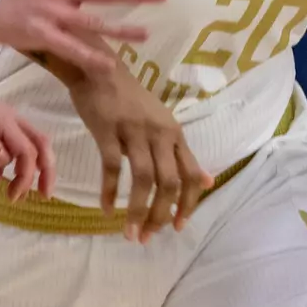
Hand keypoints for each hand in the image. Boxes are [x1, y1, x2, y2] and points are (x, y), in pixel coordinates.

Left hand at [0, 88, 55, 201]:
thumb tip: (6, 158)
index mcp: (1, 119)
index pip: (26, 149)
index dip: (27, 175)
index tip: (14, 197)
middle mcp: (8, 118)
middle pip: (38, 143)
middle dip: (45, 170)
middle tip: (44, 195)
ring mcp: (1, 123)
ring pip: (26, 147)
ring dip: (25, 171)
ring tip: (13, 196)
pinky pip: (7, 150)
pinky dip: (4, 168)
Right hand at [67, 68, 213, 242]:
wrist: (99, 69)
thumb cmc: (130, 101)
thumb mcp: (163, 125)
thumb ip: (182, 155)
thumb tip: (207, 183)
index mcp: (175, 134)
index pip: (191, 175)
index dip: (188, 204)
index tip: (178, 227)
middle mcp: (160, 134)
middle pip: (169, 182)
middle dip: (161, 215)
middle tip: (147, 237)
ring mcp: (135, 131)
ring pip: (144, 179)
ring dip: (138, 211)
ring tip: (130, 233)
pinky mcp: (109, 130)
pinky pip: (113, 167)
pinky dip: (110, 192)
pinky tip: (107, 210)